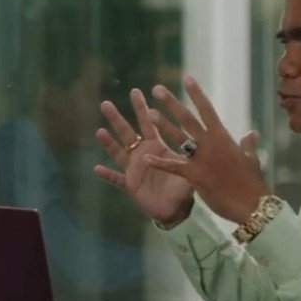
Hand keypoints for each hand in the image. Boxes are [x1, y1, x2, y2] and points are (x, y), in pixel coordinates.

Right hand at [94, 87, 196, 225]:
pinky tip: (97, 168)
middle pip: (127, 133)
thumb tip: (204, 138)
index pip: (148, 123)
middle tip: (106, 104)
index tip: (136, 91)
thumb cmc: (183, 186)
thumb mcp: (189, 167)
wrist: (175, 209)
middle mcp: (142, 154)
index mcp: (157, 147)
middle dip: (117, 118)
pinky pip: (116, 179)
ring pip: (118, 152)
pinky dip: (107, 175)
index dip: (141, 108)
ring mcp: (134, 169)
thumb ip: (192, 152)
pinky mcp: (130, 184)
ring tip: (99, 131)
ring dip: (109, 142)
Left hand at [143, 76, 270, 223]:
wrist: (252, 204)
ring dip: (163, 125)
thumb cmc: (252, 183)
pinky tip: (145, 157)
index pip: (207, 109)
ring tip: (148, 112)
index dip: (196, 93)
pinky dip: (159, 162)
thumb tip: (252, 133)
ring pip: (179, 138)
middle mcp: (211, 144)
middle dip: (172, 103)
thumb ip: (248, 145)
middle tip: (157, 88)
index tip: (186, 77)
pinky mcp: (195, 176)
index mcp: (223, 137)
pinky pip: (174, 167)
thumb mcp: (251, 160)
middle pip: (188, 119)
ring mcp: (202, 159)